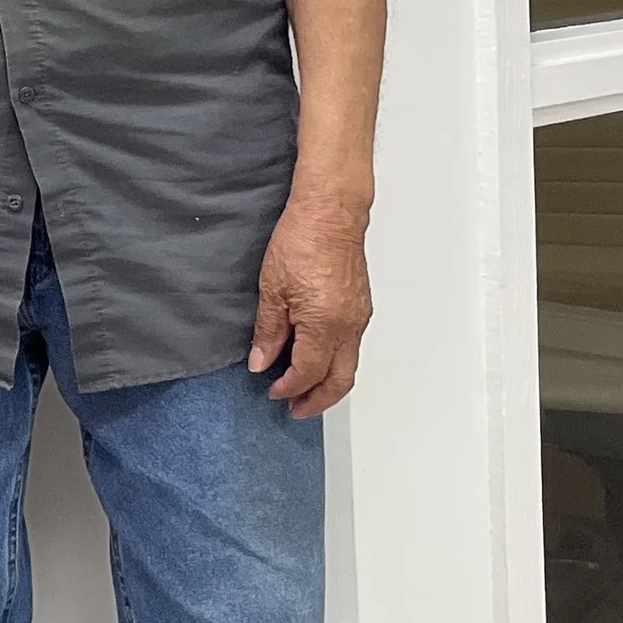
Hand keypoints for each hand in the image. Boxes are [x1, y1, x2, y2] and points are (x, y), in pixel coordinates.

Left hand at [248, 193, 372, 417]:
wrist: (331, 213)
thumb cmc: (302, 241)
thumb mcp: (272, 289)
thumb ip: (268, 331)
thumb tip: (262, 362)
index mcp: (324, 325)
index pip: (307, 372)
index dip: (288, 388)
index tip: (273, 392)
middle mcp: (348, 326)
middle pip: (339, 381)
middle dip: (318, 400)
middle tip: (296, 409)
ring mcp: (359, 317)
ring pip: (349, 365)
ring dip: (328, 383)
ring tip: (304, 390)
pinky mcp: (361, 307)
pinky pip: (351, 347)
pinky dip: (335, 362)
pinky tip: (316, 359)